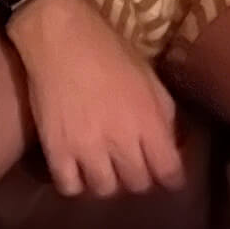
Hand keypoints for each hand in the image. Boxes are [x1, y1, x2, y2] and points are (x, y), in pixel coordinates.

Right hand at [8, 0, 184, 197]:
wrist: (62, 38)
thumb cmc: (110, 50)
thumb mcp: (149, 78)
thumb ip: (162, 115)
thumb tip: (171, 144)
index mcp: (148, 121)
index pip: (169, 171)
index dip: (172, 178)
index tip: (169, 176)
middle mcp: (121, 142)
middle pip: (138, 185)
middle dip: (140, 177)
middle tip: (134, 165)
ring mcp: (87, 150)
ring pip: (105, 191)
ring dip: (109, 180)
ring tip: (105, 167)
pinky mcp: (56, 151)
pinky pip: (70, 187)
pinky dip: (76, 182)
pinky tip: (78, 168)